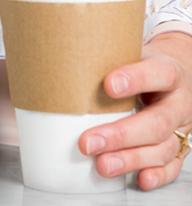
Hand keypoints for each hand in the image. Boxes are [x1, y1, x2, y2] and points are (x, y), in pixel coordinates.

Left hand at [78, 31, 191, 189]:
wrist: (177, 75)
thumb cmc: (143, 64)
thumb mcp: (131, 53)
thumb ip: (104, 58)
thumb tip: (53, 59)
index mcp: (169, 72)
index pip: (158, 74)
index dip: (135, 79)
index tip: (108, 85)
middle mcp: (178, 102)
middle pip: (157, 122)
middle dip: (120, 135)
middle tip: (88, 142)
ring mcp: (182, 127)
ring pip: (162, 148)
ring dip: (131, 159)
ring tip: (102, 164)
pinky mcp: (181, 146)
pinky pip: (173, 165)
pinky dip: (156, 174)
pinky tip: (138, 178)